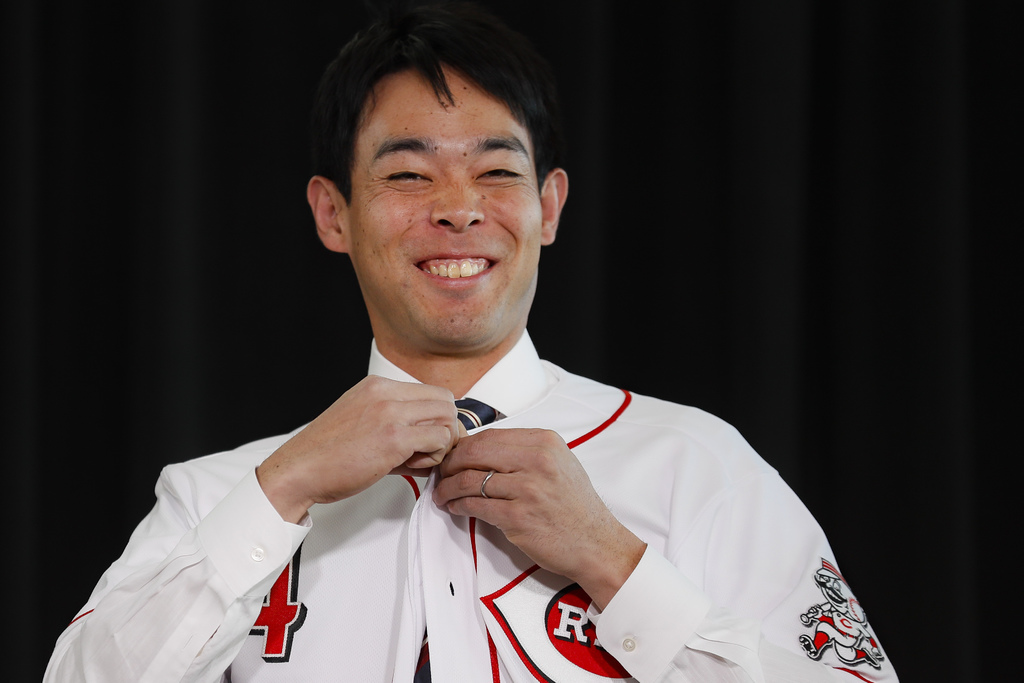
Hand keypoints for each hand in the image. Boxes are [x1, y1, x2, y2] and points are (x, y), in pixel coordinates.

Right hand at [257, 376, 460, 522]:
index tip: (430, 438)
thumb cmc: (326, 455)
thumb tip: (431, 437)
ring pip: (447, 418)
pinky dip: (433, 457)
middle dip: (445, 429)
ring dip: (440, 444)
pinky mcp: (394, 437)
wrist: (298, 471)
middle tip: (429, 452)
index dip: (437, 418)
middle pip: (445, 401)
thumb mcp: (362, 423)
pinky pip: (439, 439)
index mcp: (376, 386)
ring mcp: (390, 412)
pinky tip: (410, 466)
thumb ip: (397, 424)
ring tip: (415, 460)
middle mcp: (385, 393)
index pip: (430, 392)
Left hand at [433, 428, 645, 609]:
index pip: (491, 435)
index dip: (465, 445)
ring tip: (442, 493)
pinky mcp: (517, 517)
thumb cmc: (575, 506)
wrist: (595, 543)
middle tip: (441, 472)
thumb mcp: (559, 463)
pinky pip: (475, 505)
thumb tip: (482, 448)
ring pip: (470, 480)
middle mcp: (536, 461)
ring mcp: (526, 489)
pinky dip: (458, 505)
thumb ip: (526, 452)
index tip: (454, 455)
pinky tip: (454, 507)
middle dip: (451, 462)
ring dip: (448, 487)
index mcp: (545, 442)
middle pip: (475, 453)